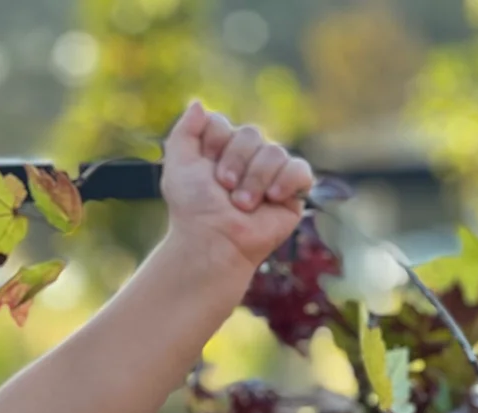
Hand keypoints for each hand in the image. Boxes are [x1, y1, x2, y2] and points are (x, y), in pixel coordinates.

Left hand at [159, 99, 314, 271]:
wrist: (213, 243)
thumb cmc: (193, 211)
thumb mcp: (177, 167)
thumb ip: (183, 132)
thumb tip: (198, 103)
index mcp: (219, 150)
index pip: (222, 123)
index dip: (214, 143)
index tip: (205, 170)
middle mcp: (246, 158)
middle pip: (250, 133)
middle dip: (234, 161)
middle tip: (224, 189)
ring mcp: (270, 174)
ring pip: (274, 151)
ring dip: (255, 179)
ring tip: (243, 205)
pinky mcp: (292, 192)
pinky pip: (300, 169)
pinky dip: (286, 181)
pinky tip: (272, 197)